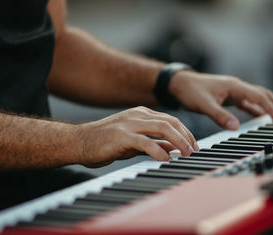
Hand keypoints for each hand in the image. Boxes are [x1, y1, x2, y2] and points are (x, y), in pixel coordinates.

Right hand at [75, 106, 198, 166]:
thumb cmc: (106, 142)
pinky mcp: (121, 136)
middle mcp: (137, 115)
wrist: (79, 142)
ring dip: (178, 141)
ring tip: (185, 154)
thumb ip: (153, 142)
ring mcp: (129, 124)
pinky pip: (145, 142)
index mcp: (141, 114)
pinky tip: (166, 159)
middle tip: (193, 151)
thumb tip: (173, 148)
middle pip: (170, 122)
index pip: (170, 119)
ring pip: (162, 128)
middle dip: (186, 136)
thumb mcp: (134, 141)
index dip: (185, 132)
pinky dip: (159, 150)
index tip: (193, 145)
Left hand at [169, 71, 272, 129]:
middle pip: (262, 94)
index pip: (258, 96)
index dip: (270, 108)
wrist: (178, 84)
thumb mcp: (203, 104)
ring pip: (256, 97)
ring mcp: (232, 91)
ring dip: (268, 105)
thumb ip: (219, 115)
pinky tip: (261, 116)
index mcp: (234, 86)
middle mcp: (236, 86)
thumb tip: (235, 127)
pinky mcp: (228, 96)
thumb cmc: (190, 91)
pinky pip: (246, 102)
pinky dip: (256, 108)